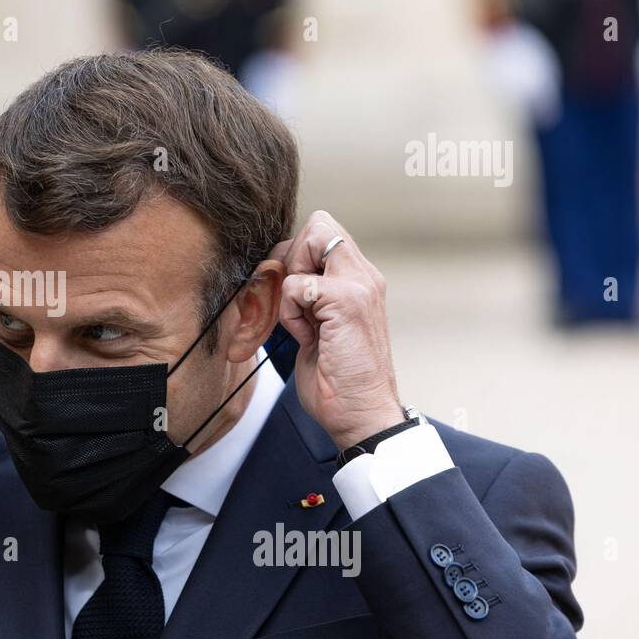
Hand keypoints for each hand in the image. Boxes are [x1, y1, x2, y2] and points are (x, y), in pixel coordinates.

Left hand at [270, 211, 404, 449]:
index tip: (291, 294)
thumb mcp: (317, 326)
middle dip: (290, 257)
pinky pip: (296, 284)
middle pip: (318, 224)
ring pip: (310, 240)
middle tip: (291, 302)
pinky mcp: (347, 302)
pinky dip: (289, 310)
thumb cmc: (337, 379)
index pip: (323, 231)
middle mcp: (364, 276)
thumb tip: (274, 272)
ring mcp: (359, 286)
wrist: (360, 414)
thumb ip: (306, 296)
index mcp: (359, 279)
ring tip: (301, 321)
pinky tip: (305, 336)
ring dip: (290, 282)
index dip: (296, 253)